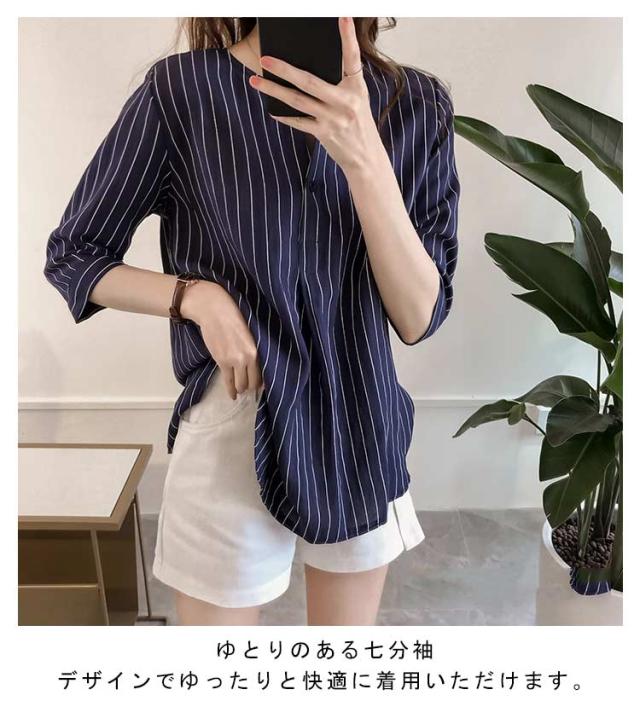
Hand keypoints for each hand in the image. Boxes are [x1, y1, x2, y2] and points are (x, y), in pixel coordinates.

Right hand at [181, 280, 262, 399]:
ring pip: (242, 384)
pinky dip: (231, 391)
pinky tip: (232, 396)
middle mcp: (250, 356)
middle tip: (249, 387)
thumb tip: (256, 361)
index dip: (262, 381)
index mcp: (259, 347)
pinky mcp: (222, 361)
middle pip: (254, 381)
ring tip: (240, 389)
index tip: (261, 385)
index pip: (264, 372)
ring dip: (241, 388)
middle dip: (251, 387)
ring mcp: (236, 360)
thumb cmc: (233, 315)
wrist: (213, 309)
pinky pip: (228, 382)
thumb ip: (254, 346)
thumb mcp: (250, 331)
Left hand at [248, 17, 384, 175]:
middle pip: (309, 81)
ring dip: (274, 91)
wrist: (366, 158)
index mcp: (357, 87)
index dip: (348, 37)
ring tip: (256, 81)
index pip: (352, 57)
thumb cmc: (359, 123)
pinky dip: (284, 116)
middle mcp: (346, 101)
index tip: (342, 16)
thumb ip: (342, 82)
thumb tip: (312, 67)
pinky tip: (272, 110)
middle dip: (285, 69)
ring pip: (298, 101)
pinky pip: (299, 122)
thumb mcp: (358, 99)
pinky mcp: (325, 133)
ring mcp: (334, 118)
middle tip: (265, 59)